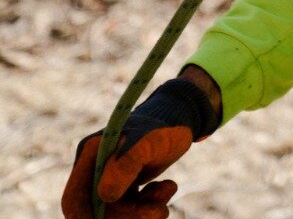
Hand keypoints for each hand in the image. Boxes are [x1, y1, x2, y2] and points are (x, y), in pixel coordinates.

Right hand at [62, 77, 217, 217]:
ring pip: (117, 212)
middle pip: (98, 210)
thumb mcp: (149, 143)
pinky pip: (132, 209)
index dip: (84, 218)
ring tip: (166, 192)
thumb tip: (105, 195)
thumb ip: (127, 165)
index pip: (74, 198)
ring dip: (142, 211)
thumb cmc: (164, 128)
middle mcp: (95, 167)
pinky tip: (166, 188)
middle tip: (159, 211)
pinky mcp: (125, 186)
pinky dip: (150, 205)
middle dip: (127, 215)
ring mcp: (108, 178)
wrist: (183, 119)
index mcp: (90, 153)